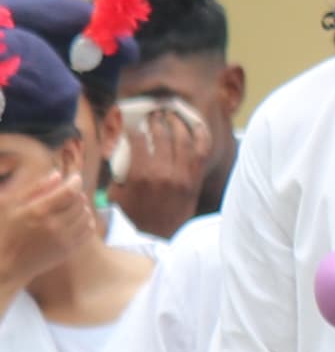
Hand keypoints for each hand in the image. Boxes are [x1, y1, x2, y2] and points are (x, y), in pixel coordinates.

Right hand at [0, 160, 94, 302]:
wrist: (7, 264)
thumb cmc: (4, 231)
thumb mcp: (9, 205)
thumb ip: (34, 188)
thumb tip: (58, 175)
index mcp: (38, 211)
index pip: (70, 191)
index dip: (75, 181)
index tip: (74, 178)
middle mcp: (54, 226)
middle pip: (80, 202)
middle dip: (76, 194)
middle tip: (69, 192)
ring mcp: (64, 240)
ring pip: (86, 215)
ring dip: (82, 207)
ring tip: (71, 205)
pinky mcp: (69, 250)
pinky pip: (88, 230)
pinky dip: (86, 221)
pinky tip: (76, 219)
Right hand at [106, 101, 212, 243]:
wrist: (157, 237)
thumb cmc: (132, 216)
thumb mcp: (116, 193)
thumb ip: (118, 170)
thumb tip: (120, 150)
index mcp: (140, 173)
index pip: (138, 139)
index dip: (134, 128)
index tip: (133, 122)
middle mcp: (163, 171)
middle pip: (162, 136)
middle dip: (156, 121)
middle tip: (154, 114)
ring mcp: (182, 175)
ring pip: (183, 140)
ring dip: (177, 124)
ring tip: (171, 116)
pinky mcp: (195, 180)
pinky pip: (202, 152)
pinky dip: (201, 136)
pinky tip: (198, 125)